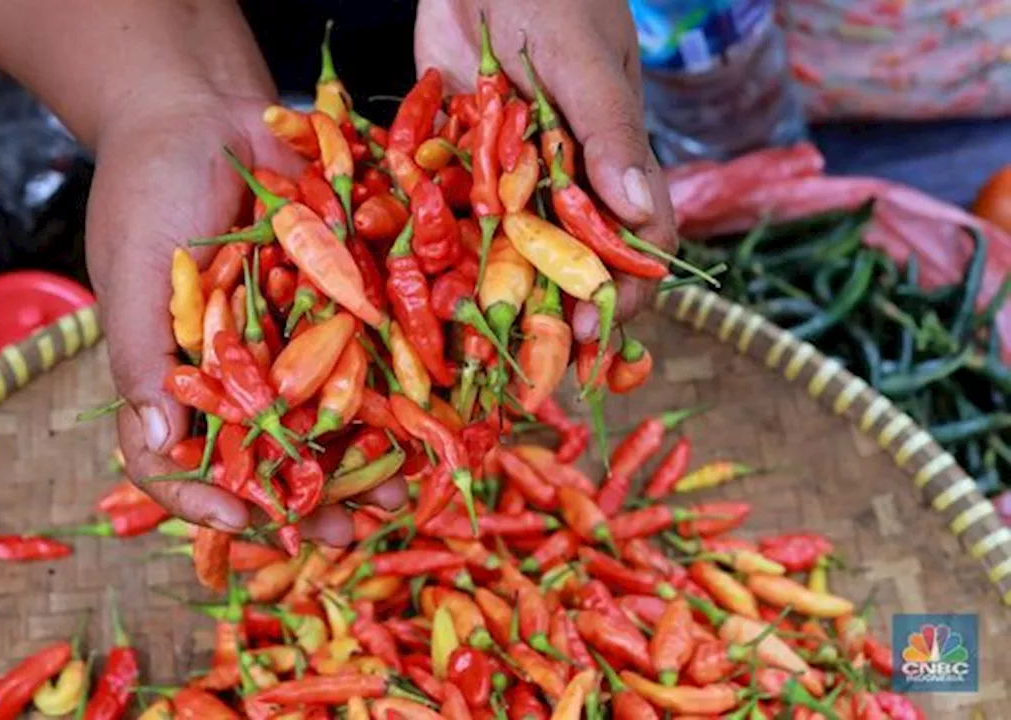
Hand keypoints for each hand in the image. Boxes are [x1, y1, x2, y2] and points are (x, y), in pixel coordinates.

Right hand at [88, 95, 406, 546]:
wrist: (204, 109)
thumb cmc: (147, 187)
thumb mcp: (132, 269)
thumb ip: (143, 355)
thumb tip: (155, 439)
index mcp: (177, 379)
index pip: (180, 461)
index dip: (205, 498)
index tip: (243, 520)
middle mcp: (238, 373)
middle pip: (270, 456)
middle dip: (309, 498)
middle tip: (345, 531)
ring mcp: (292, 342)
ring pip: (332, 418)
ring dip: (367, 459)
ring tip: (402, 494)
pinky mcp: (341, 303)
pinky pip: (373, 353)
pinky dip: (402, 388)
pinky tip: (435, 417)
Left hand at [415, 0, 677, 339]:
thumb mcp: (584, 66)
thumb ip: (612, 137)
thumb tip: (640, 215)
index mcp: (609, 159)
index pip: (633, 241)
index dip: (621, 292)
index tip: (594, 336)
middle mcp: (562, 176)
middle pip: (568, 259)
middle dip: (555, 315)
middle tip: (531, 366)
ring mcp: (508, 172)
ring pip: (508, 249)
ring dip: (497, 298)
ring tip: (475, 350)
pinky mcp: (458, 160)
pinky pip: (451, 214)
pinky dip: (440, 250)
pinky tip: (420, 292)